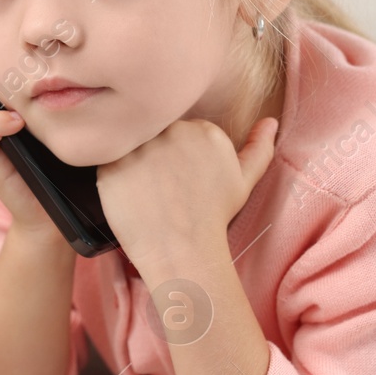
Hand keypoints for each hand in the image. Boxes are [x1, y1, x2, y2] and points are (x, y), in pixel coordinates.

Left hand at [96, 116, 278, 274]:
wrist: (183, 253)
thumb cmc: (213, 218)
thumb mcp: (244, 181)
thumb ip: (259, 148)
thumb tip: (271, 122)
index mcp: (204, 129)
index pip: (175, 124)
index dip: (172, 149)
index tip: (175, 173)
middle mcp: (173, 132)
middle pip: (152, 128)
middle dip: (152, 150)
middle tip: (157, 183)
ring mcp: (141, 148)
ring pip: (128, 142)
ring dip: (131, 160)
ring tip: (142, 190)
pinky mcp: (112, 167)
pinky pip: (104, 160)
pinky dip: (112, 176)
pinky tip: (126, 195)